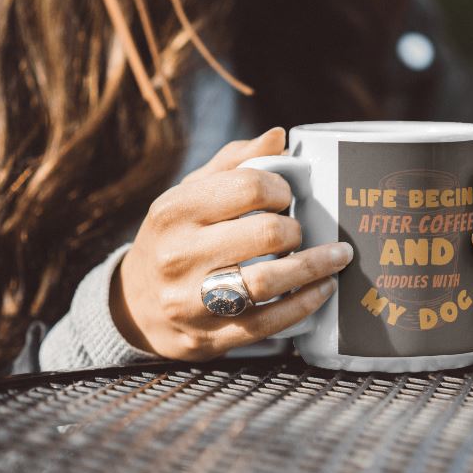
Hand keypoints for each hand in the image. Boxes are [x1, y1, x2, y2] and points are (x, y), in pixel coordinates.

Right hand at [111, 127, 353, 360]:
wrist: (136, 305)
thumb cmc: (176, 237)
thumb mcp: (190, 193)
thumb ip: (234, 163)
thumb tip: (279, 136)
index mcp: (175, 210)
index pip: (249, 187)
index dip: (281, 189)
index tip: (286, 196)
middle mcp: (179, 255)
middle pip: (266, 234)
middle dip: (296, 229)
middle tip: (300, 230)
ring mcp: (192, 301)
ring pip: (269, 281)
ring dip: (314, 266)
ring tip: (336, 256)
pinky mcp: (210, 336)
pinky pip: (269, 322)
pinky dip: (305, 303)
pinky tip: (324, 289)